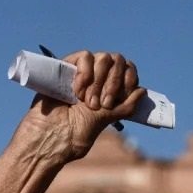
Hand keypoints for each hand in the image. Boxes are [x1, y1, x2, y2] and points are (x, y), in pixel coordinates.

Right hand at [19, 50, 147, 161]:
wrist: (49, 136)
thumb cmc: (74, 134)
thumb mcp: (104, 120)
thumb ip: (124, 107)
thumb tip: (142, 91)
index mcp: (110, 93)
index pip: (128, 72)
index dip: (130, 78)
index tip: (125, 93)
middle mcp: (98, 81)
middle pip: (118, 62)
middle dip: (114, 83)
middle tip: (101, 104)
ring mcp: (83, 73)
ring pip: (104, 58)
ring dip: (99, 80)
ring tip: (86, 101)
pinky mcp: (66, 67)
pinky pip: (85, 56)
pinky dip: (86, 72)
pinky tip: (77, 90)